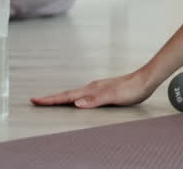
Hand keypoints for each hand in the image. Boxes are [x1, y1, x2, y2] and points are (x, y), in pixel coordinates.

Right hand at [30, 69, 156, 108]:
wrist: (146, 79)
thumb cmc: (132, 89)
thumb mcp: (114, 97)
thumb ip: (95, 100)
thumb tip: (76, 103)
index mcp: (92, 89)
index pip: (67, 96)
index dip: (51, 99)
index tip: (36, 100)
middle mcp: (92, 87)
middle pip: (68, 94)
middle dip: (52, 98)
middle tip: (36, 101)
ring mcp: (98, 88)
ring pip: (75, 93)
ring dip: (62, 98)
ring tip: (51, 101)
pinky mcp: (104, 90)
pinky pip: (84, 94)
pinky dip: (74, 97)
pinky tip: (77, 100)